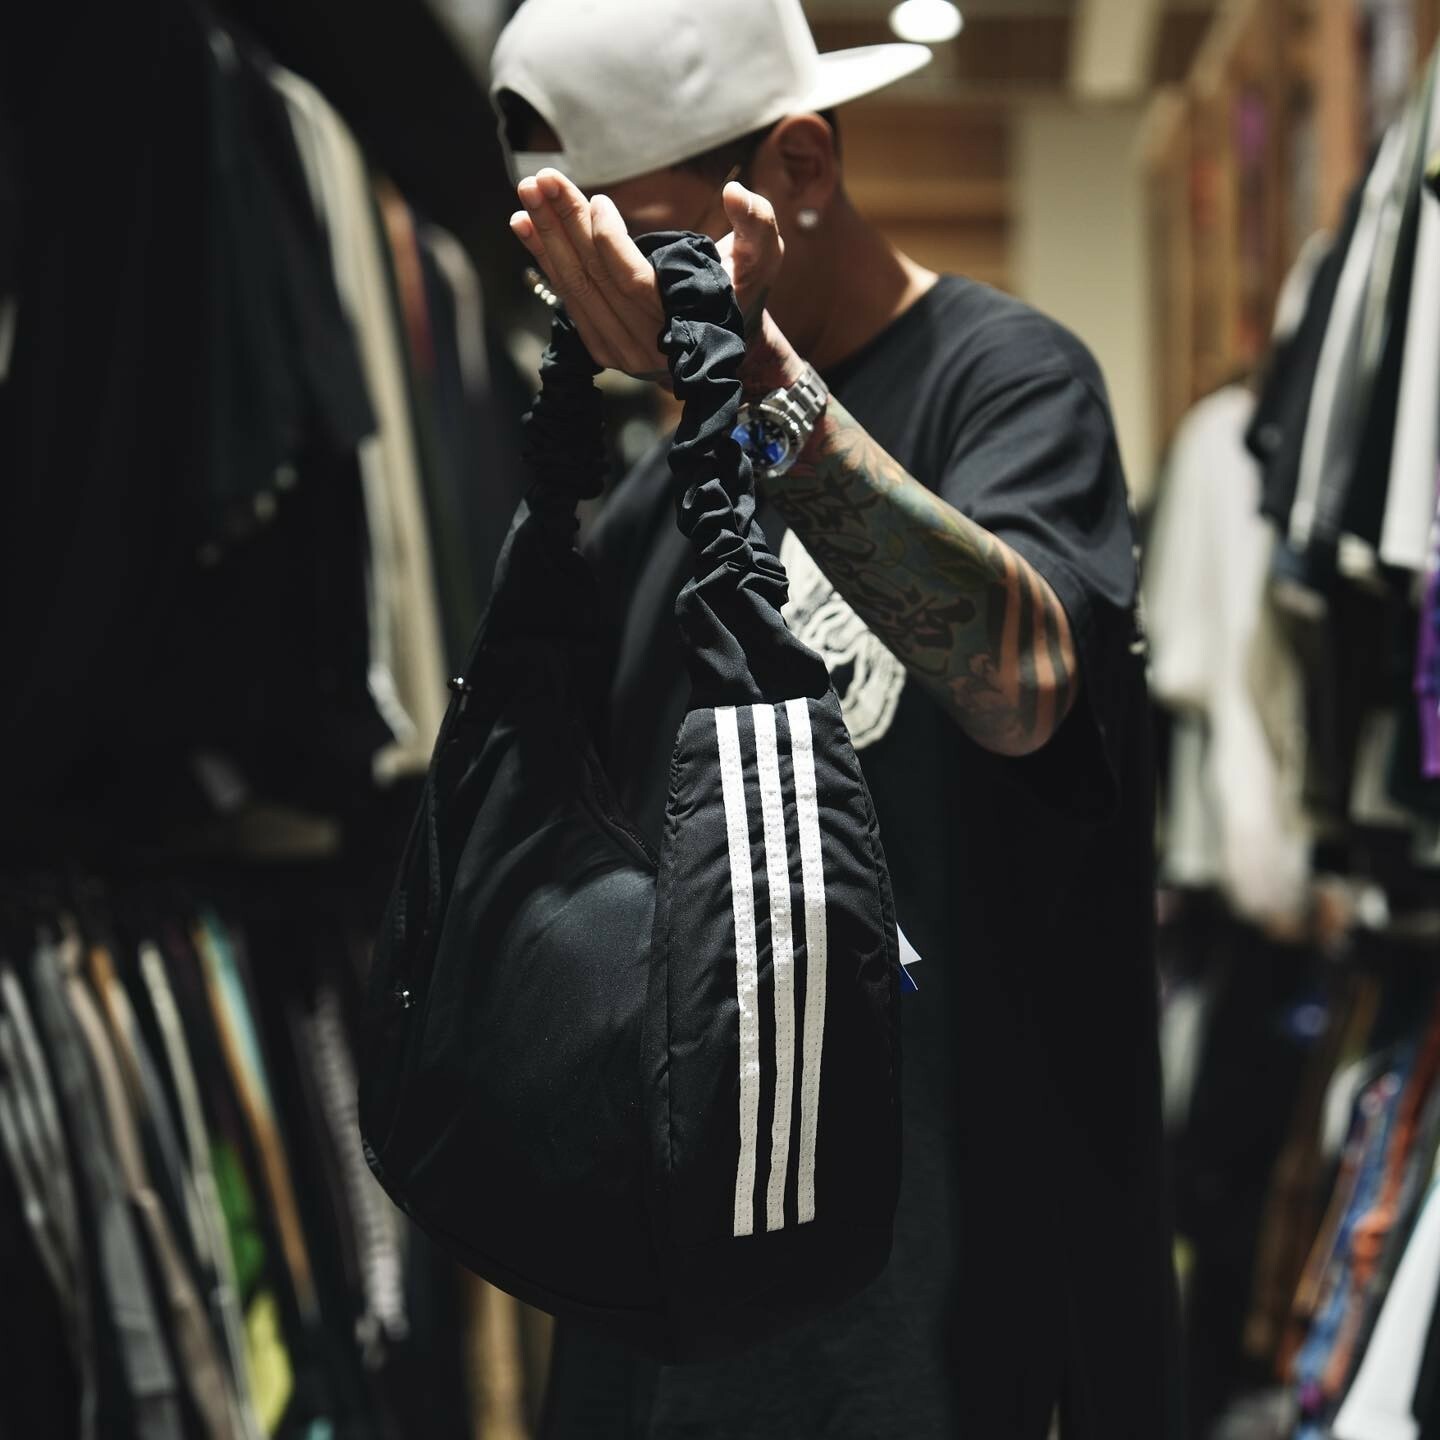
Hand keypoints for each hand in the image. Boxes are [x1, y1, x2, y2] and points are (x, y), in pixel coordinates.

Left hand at [510, 170, 804, 393]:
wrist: (726, 350)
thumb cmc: (741, 293)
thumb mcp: (763, 258)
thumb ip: (758, 224)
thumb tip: (735, 191)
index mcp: (681, 324)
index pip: (632, 281)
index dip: (609, 240)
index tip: (600, 200)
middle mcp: (644, 345)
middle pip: (595, 280)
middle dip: (565, 226)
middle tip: (542, 180)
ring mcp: (618, 351)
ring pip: (575, 288)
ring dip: (547, 239)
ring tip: (528, 193)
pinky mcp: (600, 347)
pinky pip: (568, 298)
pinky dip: (545, 260)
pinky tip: (524, 225)